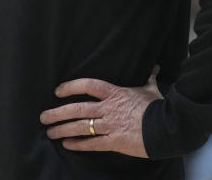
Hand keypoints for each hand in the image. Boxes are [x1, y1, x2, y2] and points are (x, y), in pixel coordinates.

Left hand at [39, 67, 162, 157]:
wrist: (168, 128)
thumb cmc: (158, 107)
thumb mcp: (152, 90)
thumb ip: (149, 78)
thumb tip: (155, 67)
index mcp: (115, 93)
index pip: (88, 85)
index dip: (70, 87)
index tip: (58, 91)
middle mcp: (108, 109)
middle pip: (77, 108)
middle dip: (58, 113)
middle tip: (44, 116)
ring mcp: (110, 125)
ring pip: (80, 127)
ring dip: (62, 129)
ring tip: (50, 132)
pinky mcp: (114, 142)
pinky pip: (91, 143)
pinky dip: (78, 144)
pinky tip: (67, 145)